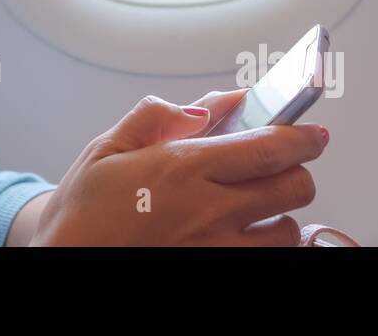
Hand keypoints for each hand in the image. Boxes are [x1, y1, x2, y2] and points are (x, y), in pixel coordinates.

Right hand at [30, 90, 327, 245]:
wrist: (64, 260)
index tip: (314, 132)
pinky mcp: (215, 273)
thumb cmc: (83, 209)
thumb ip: (160, 116)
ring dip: (280, 214)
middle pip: (293, 187)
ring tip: (256, 207)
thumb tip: (212, 103)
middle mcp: (207, 211)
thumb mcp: (109, 146)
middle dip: (295, 171)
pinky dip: (266, 246)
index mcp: (182, 167)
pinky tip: (247, 238)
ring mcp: (215, 249)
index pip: (269, 146)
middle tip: (278, 166)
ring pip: (288, 230)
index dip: (302, 136)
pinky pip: (267, 260)